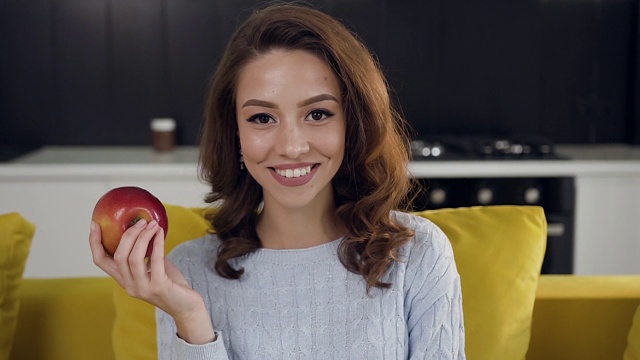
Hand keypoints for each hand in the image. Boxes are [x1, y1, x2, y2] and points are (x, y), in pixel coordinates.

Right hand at [89, 219, 215, 343]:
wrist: (187, 308)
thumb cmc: (172, 285)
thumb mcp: (155, 267)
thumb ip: (147, 253)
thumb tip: (146, 229)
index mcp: (124, 280)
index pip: (101, 261)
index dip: (95, 242)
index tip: (94, 224)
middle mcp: (129, 286)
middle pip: (118, 256)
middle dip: (127, 234)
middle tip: (140, 221)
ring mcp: (142, 288)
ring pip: (133, 258)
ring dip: (143, 236)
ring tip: (152, 224)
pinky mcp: (158, 287)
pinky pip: (155, 260)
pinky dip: (157, 243)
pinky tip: (160, 232)